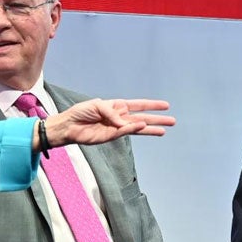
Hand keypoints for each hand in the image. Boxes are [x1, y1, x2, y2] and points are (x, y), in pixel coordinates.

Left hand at [43, 99, 174, 148]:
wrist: (68, 126)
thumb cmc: (80, 112)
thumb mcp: (97, 105)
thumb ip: (112, 113)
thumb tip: (125, 123)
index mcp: (117, 106)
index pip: (138, 105)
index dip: (151, 105)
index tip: (165, 105)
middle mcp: (120, 117)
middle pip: (142, 118)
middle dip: (157, 119)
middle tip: (172, 121)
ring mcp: (117, 128)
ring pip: (138, 128)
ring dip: (151, 129)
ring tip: (164, 130)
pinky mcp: (111, 136)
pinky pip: (125, 132)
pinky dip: (134, 129)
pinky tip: (144, 127)